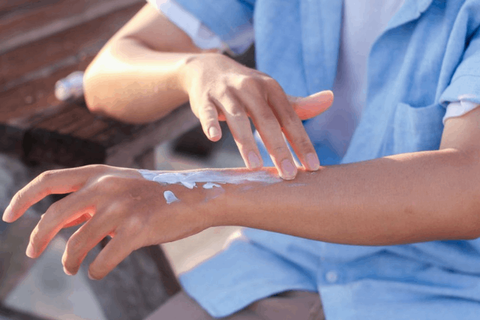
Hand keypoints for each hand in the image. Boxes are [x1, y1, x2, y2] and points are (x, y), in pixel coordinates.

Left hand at [2, 165, 210, 278]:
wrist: (196, 196)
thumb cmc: (155, 194)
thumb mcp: (119, 187)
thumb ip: (88, 200)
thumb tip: (57, 223)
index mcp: (99, 173)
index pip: (49, 180)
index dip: (23, 198)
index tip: (9, 216)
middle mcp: (106, 186)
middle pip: (54, 215)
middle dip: (37, 238)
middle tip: (33, 252)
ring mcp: (122, 208)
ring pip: (77, 243)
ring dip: (70, 261)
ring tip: (73, 267)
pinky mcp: (138, 229)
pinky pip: (103, 259)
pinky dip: (95, 270)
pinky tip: (97, 270)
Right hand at [182, 53, 333, 179]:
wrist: (208, 68)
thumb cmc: (247, 88)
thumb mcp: (272, 92)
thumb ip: (298, 103)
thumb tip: (330, 98)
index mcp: (271, 89)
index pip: (290, 119)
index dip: (301, 143)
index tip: (313, 167)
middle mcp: (251, 88)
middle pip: (267, 120)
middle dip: (278, 148)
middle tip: (287, 175)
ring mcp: (226, 92)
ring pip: (237, 118)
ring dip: (246, 142)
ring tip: (256, 166)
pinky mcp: (204, 98)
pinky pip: (207, 112)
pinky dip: (211, 123)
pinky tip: (215, 137)